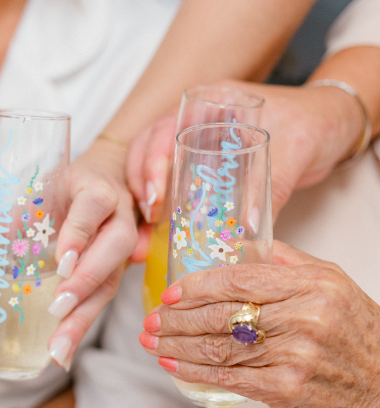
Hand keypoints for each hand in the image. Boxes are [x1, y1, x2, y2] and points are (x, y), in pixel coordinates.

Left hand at [49, 140, 138, 369]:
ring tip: (59, 346)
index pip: (94, 204)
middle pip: (115, 246)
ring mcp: (126, 245)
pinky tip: (63, 351)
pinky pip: (105, 297)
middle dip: (87, 279)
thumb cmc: (63, 189)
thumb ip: (4, 221)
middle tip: (58, 307)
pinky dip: (82, 325)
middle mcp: (118, 215)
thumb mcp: (36, 193)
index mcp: (94, 187)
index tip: (62, 260)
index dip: (79, 232)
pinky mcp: (119, 270)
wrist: (106, 181)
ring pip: (114, 278)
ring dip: (85, 314)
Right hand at [126, 80, 365, 225]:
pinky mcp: (204, 172)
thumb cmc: (315, 123)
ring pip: (153, 173)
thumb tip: (249, 226)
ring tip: (145, 236)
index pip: (162, 129)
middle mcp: (194, 124)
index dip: (150, 162)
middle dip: (139, 187)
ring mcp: (196, 147)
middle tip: (148, 220)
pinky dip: (163, 214)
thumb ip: (274, 183)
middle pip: (145, 152)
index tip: (156, 196)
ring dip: (144, 204)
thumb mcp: (297, 149)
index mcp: (209, 103)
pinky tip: (157, 236)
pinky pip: (173, 190)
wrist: (336, 128)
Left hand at [138, 241, 379, 407]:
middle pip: (221, 316)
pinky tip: (173, 365)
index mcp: (311, 285)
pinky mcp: (287, 388)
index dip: (196, 287)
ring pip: (218, 348)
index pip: (238, 280)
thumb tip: (236, 244)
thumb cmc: (353, 329)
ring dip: (176, 346)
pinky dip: (195, 372)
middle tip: (149, 320)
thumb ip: (284, 260)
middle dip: (175, 319)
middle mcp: (304, 318)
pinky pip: (229, 378)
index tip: (168, 294)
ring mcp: (295, 355)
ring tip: (150, 342)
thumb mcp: (329, 281)